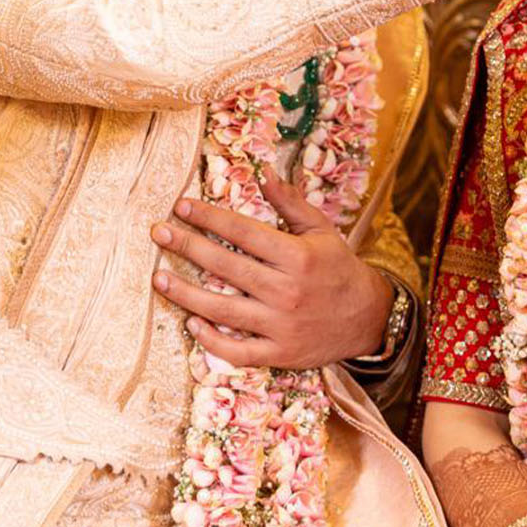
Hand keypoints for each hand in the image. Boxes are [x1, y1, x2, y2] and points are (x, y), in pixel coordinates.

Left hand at [151, 175, 392, 368]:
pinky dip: (211, 340)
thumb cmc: (339, 268)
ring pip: (223, 309)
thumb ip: (290, 204)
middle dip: (187, 247)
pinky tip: (191, 322)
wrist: (368, 318)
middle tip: (159, 233)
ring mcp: (281, 325)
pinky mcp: (279, 353)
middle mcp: (287, 290)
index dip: (209, 217)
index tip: (181, 206)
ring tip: (158, 279)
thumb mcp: (322, 230)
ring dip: (186, 294)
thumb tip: (264, 173)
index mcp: (297, 256)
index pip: (243, 232)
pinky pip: (238, 350)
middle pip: (226, 266)